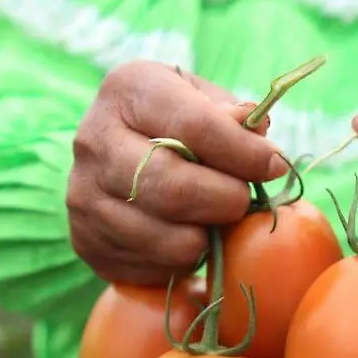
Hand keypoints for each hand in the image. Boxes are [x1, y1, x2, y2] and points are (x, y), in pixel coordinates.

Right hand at [67, 61, 286, 285]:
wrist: (116, 152)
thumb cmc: (175, 120)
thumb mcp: (203, 100)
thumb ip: (235, 117)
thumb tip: (260, 139)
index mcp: (128, 90)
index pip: (194, 126)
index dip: (243, 153)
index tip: (274, 165)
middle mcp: (94, 140)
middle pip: (173, 188)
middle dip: (226, 201)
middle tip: (243, 201)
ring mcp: (83, 195)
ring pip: (164, 238)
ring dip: (206, 239)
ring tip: (216, 221)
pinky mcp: (85, 242)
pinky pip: (151, 267)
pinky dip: (182, 262)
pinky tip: (187, 238)